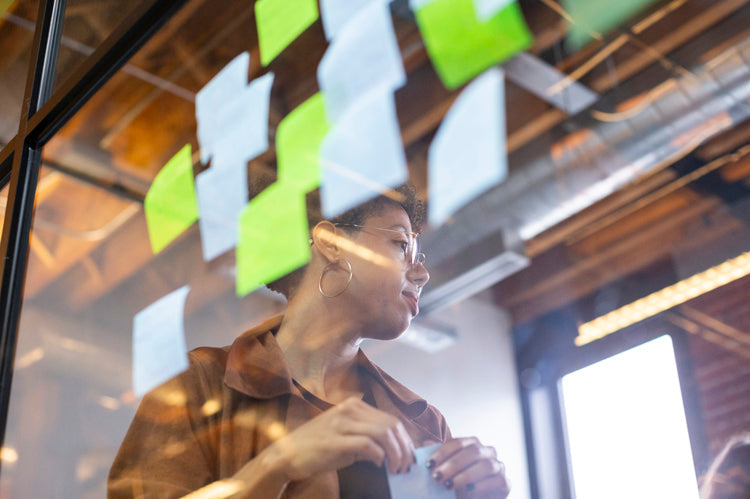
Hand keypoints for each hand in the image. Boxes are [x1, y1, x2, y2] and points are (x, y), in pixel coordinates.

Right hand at [264, 397, 415, 481]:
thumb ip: (366, 437)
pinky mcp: (336, 440)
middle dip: (404, 447)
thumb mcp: (344, 436)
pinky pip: (368, 444)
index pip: (390, 419)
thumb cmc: (316, 447)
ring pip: (384, 433)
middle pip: (391, 424)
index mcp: (353, 406)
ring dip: (395, 453)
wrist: (286, 454)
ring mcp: (342, 423)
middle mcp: (349, 410)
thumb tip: (390, 449)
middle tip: (406, 465)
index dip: (404, 439)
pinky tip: (379, 464)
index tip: (408, 455)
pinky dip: (379, 456)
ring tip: (396, 468)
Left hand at [426, 437, 509, 497]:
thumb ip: (438, 459)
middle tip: (437, 477)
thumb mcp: (445, 471)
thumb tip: (426, 444)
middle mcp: (487, 452)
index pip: (458, 442)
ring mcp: (498, 466)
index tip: (428, 465)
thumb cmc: (458, 483)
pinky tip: (468, 491)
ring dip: (465, 476)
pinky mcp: (505, 482)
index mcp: (472, 444)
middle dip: (453, 464)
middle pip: (472, 451)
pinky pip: (497, 480)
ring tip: (449, 485)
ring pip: (485, 465)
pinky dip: (480, 486)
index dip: (442, 452)